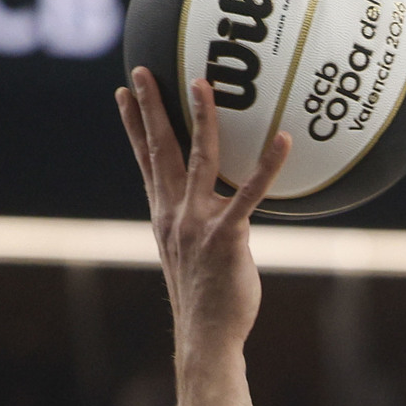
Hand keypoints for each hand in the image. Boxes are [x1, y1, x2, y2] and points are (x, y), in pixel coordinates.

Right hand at [116, 68, 293, 362]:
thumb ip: (200, 226)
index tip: (122, 93)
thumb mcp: (194, 256)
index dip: (133, 126)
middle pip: (159, 150)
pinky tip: (284, 141)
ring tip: (203, 82)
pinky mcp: (226, 237)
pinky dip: (268, 167)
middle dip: (148, 107)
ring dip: (200, 118)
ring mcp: (198, 223)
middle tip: (142, 69)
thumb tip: (221, 209)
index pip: (144, 161)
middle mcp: (174, 214)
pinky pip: (249, 195)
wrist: (206, 337)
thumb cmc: (207, 300)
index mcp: (164, 216)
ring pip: (197, 159)